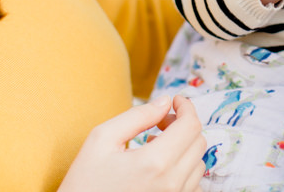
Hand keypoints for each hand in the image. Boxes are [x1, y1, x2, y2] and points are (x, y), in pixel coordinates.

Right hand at [58, 96, 205, 191]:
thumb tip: (165, 102)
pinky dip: (185, 170)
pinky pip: (193, 186)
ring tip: (156, 145)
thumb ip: (138, 116)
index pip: (191, 126)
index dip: (186, 106)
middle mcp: (171, 184)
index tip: (175, 101)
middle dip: (184, 124)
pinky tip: (162, 167)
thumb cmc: (84, 182)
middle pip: (199, 142)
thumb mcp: (102, 139)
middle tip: (160, 122)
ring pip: (199, 164)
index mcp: (154, 163)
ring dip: (184, 148)